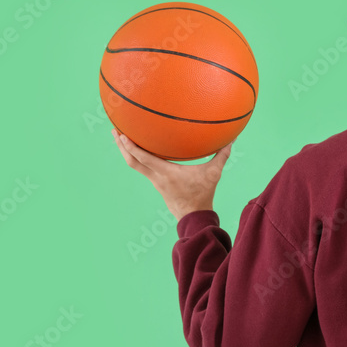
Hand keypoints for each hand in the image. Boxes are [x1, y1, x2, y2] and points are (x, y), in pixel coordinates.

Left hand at [111, 128, 233, 220]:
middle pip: (131, 161)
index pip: (143, 158)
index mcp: (166, 173)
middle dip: (121, 146)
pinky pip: (142, 168)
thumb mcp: (213, 174)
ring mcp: (155, 181)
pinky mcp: (157, 184)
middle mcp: (156, 177)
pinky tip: (138, 149)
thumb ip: (221, 156)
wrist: (194, 216)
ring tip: (120, 137)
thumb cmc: (203, 194)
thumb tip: (231, 140)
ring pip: (134, 165)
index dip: (131, 146)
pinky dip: (136, 157)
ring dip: (125, 152)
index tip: (122, 134)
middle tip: (114, 130)